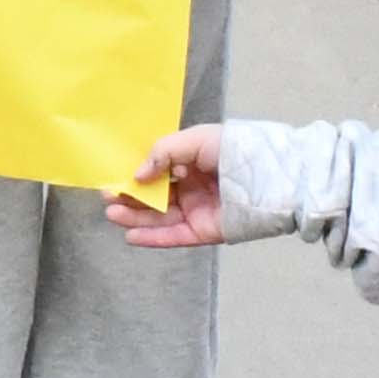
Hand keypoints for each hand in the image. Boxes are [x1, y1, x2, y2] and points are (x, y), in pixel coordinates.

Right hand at [113, 125, 230, 247]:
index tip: (114, 176)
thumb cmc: (235, 150)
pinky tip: (130, 235)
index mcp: (191, 162)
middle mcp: (191, 187)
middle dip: (130, 196)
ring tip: (112, 213)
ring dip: (135, 217)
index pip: (157, 170)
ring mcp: (196, 210)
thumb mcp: (196, 139)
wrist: (270, 177)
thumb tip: (138, 175)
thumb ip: (163, 153)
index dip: (135, 174)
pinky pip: (174, 236)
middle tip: (108, 196)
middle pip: (154, 195)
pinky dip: (152, 237)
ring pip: (160, 217)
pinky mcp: (203, 231)